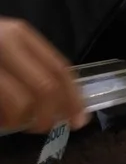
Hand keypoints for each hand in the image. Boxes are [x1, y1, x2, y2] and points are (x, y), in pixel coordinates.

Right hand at [0, 17, 87, 132]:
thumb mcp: (6, 47)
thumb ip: (32, 68)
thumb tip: (63, 105)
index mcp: (19, 35)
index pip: (59, 69)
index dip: (74, 98)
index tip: (81, 120)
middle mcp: (2, 44)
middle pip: (44, 88)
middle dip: (49, 115)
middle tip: (44, 128)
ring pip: (19, 104)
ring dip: (20, 122)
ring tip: (12, 122)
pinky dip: (2, 121)